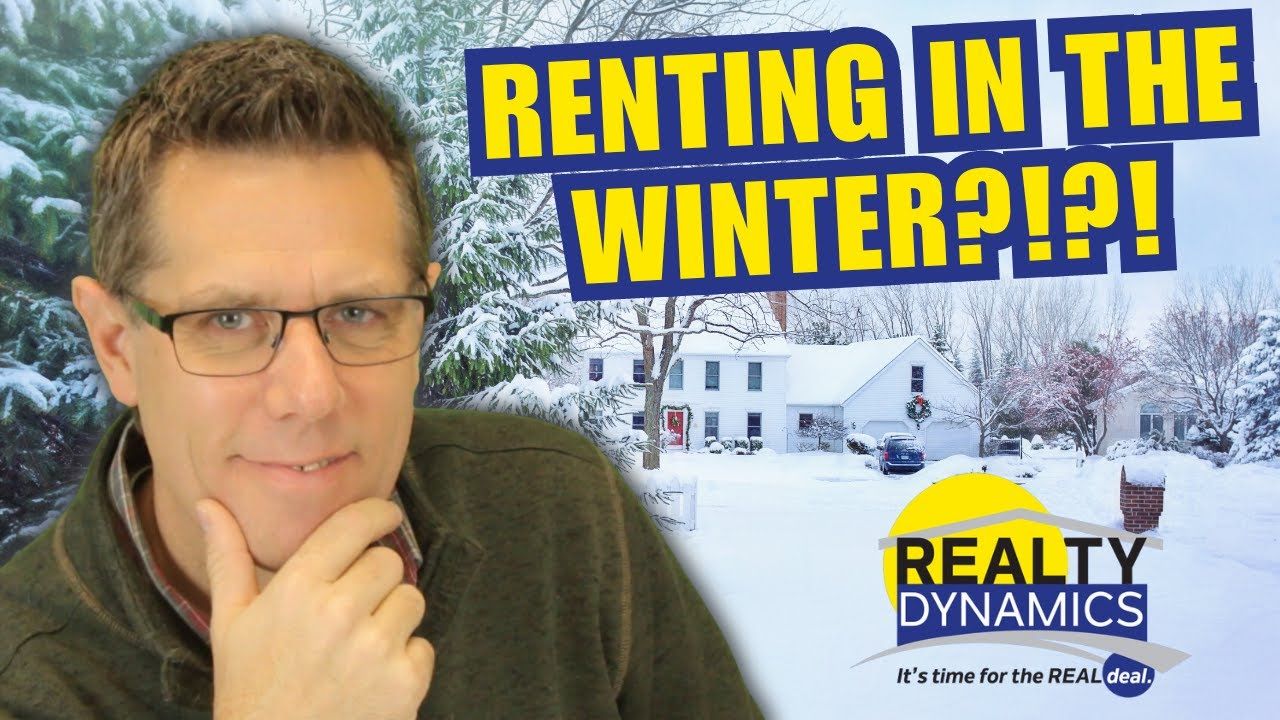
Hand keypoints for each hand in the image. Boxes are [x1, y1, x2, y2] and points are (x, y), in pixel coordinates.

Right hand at [198, 497, 433, 719]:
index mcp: (297, 588)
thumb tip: (208, 503)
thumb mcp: (230, 624)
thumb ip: (227, 558)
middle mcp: (340, 613)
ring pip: (411, 599)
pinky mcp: (405, 683)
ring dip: (392, 618)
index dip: (377, 514)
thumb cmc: (250, 689)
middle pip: (389, 561)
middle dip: (374, 579)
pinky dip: (404, 662)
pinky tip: (369, 680)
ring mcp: (376, 649)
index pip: (355, 524)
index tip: (386, 515)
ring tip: (356, 647)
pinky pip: (423, 646)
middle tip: (349, 609)